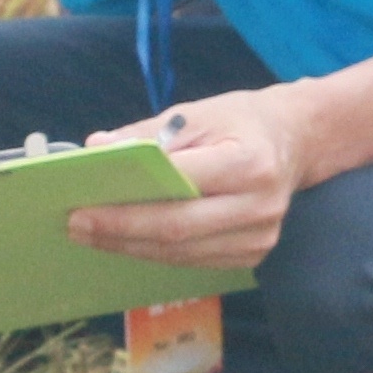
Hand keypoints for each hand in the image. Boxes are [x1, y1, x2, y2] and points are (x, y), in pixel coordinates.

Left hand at [71, 88, 303, 271]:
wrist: (296, 141)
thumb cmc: (242, 121)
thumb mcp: (198, 113)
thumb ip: (148, 133)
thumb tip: (96, 148)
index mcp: (250, 163)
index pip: (179, 186)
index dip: (129, 201)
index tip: (83, 204)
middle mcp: (260, 206)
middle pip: (177, 229)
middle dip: (120, 230)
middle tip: (76, 225)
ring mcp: (260, 237)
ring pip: (181, 252)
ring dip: (131, 246)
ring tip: (91, 235)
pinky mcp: (253, 255)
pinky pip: (193, 260)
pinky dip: (155, 251)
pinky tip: (126, 241)